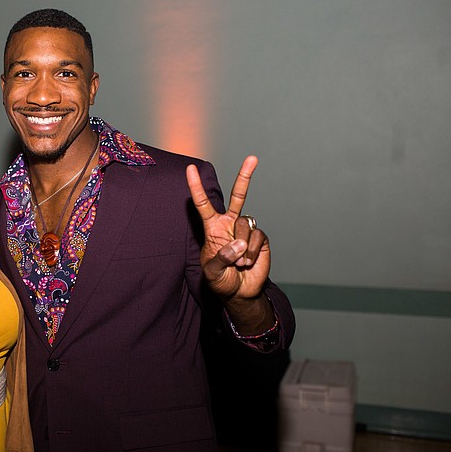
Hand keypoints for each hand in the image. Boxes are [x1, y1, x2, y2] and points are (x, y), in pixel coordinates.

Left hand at [186, 156, 270, 300]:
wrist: (240, 292)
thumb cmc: (221, 280)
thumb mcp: (212, 272)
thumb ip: (221, 257)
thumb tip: (238, 243)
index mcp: (213, 227)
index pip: (203, 204)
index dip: (196, 187)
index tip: (190, 169)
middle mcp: (230, 224)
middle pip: (238, 196)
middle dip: (245, 177)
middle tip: (252, 158)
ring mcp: (246, 230)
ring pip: (245, 224)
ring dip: (241, 246)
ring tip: (238, 263)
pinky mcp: (260, 238)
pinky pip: (256, 237)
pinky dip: (251, 253)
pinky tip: (248, 263)